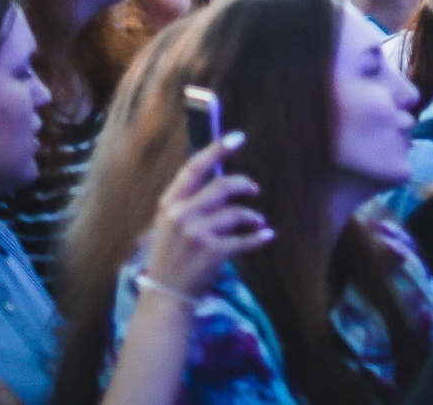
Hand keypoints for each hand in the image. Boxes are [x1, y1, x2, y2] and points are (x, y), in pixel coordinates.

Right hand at [140, 136, 269, 308]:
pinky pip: (245, 239)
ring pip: (237, 212)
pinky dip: (259, 237)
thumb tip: (221, 176)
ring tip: (256, 221)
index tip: (238, 137)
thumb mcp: (168, 222)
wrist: (166, 294)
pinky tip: (267, 235)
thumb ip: (189, 199)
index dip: (218, 149)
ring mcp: (198, 234)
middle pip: (223, 186)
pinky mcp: (213, 252)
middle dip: (244, 185)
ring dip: (252, 216)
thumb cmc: (170, 255)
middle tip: (253, 190)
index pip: (195, 168)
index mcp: (170, 204)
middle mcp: (182, 215)